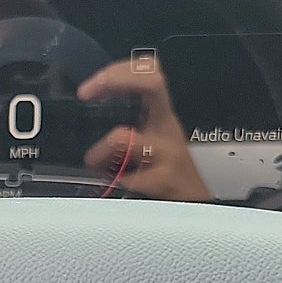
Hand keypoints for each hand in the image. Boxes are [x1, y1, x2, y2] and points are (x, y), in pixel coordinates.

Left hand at [78, 61, 210, 201]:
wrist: (196, 212)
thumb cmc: (167, 178)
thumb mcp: (149, 146)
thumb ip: (126, 131)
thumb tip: (85, 125)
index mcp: (162, 117)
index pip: (149, 73)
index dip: (118, 70)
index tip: (89, 87)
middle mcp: (167, 129)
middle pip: (152, 83)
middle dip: (113, 79)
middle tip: (86, 93)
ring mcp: (168, 153)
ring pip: (124, 136)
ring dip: (98, 150)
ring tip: (94, 163)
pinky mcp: (164, 180)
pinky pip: (126, 175)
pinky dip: (111, 180)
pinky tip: (113, 185)